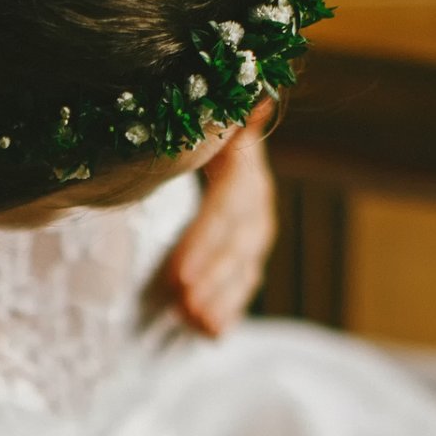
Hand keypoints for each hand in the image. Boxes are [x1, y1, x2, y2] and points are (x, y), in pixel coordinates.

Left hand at [161, 104, 277, 336]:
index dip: (205, 241)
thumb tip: (258, 103)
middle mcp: (256, 195)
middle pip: (240, 242)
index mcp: (241, 159)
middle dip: (211, 279)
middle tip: (183, 307)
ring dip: (221, 299)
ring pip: (245, 266)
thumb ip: (217, 120)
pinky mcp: (245, 252)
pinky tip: (210, 333)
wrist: (199, 138)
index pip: (229, 204)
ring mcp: (254, 227)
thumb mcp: (190, 124)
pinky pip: (242, 283)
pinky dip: (227, 309)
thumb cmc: (177, 128)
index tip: (177, 276)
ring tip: (194, 324)